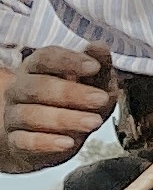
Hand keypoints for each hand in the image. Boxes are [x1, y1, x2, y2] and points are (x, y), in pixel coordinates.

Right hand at [0, 44, 115, 174]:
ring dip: (65, 119)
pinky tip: (68, 143)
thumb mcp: (94, 84)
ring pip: (31, 114)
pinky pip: (25, 141)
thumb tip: (99, 46)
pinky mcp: (16, 141)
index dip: (69, 61)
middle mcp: (20, 88)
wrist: (58, 138)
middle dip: (71, 93)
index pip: (46, 58)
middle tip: (101, 99)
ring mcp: (14, 115)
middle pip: (38, 87)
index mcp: (37, 67)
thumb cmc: (78, 103)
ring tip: (94, 122)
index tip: (95, 67)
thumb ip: (99, 67)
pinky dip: (47, 142)